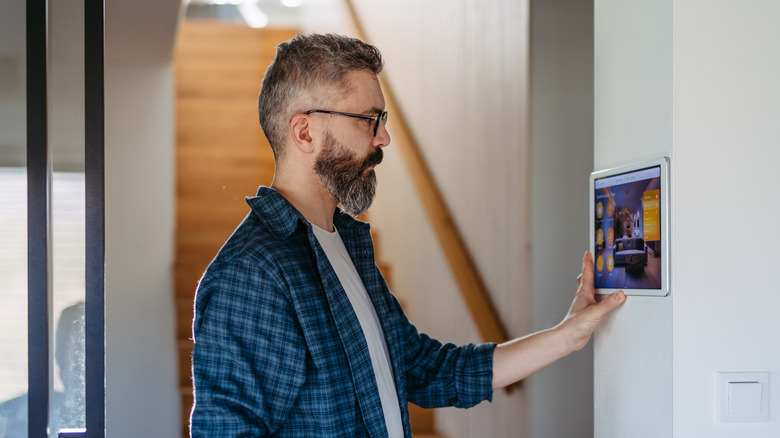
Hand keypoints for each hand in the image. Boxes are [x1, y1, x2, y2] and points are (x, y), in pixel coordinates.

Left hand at [492, 252, 625, 388]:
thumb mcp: (594, 313)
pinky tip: (608, 302)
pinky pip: (597, 302)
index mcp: (584, 293)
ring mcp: (586, 305)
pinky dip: (602, 298)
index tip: (589, 252)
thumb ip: (608, 304)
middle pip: (587, 279)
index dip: (588, 262)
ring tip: (606, 279)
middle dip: (592, 270)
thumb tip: (620, 294)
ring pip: (592, 290)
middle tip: (597, 262)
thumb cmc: (574, 325)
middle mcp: (584, 297)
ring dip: (598, 284)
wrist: (568, 339)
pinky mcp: (589, 313)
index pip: (586, 273)